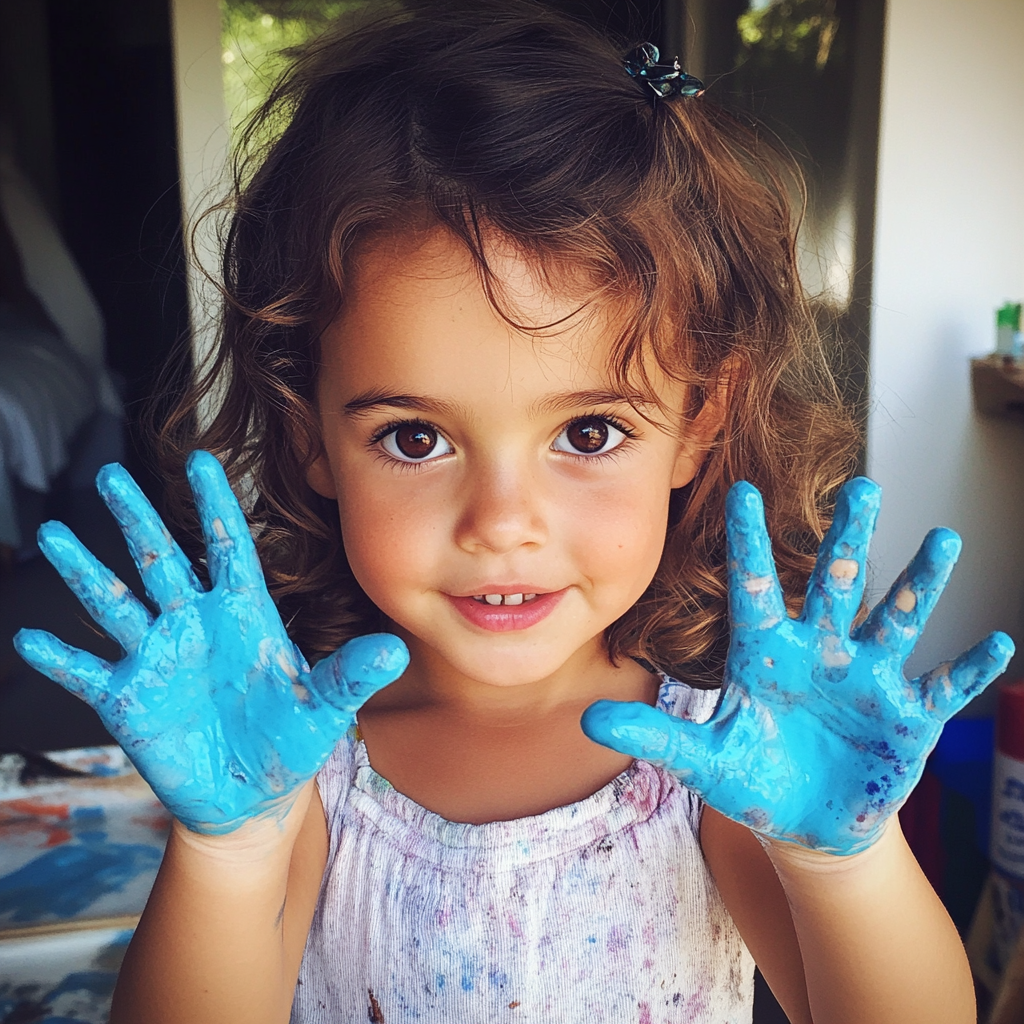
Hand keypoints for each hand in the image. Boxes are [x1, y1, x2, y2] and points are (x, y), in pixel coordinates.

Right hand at [14, 451, 407, 834]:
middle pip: (161, 560)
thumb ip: (351, 675)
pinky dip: (58, 658)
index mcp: (245, 615)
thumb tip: (395, 650)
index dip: (214, 505)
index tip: (199, 459)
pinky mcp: (127, 699)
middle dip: (137, 519)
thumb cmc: (291, 741)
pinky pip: (87, 672)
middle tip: (109, 476)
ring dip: (84, 572)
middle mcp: (196, 624)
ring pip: (115, 604)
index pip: (228, 548)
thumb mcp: (325, 707)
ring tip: (52, 535)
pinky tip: (28, 638)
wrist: (252, 796)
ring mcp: (158, 658)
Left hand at [582, 478, 1013, 854]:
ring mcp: (866, 680)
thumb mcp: (701, 756)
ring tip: (943, 541)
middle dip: (848, 540)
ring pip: (894, 621)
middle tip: (862, 486)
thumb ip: (653, 732)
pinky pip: (941, 688)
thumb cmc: (751, 777)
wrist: (803, 821)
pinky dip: (967, 671)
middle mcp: (819, 652)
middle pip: (835, 586)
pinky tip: (997, 645)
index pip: (754, 588)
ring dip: (918, 585)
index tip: (741, 492)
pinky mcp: (906, 718)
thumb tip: (588, 717)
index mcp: (764, 653)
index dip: (748, 544)